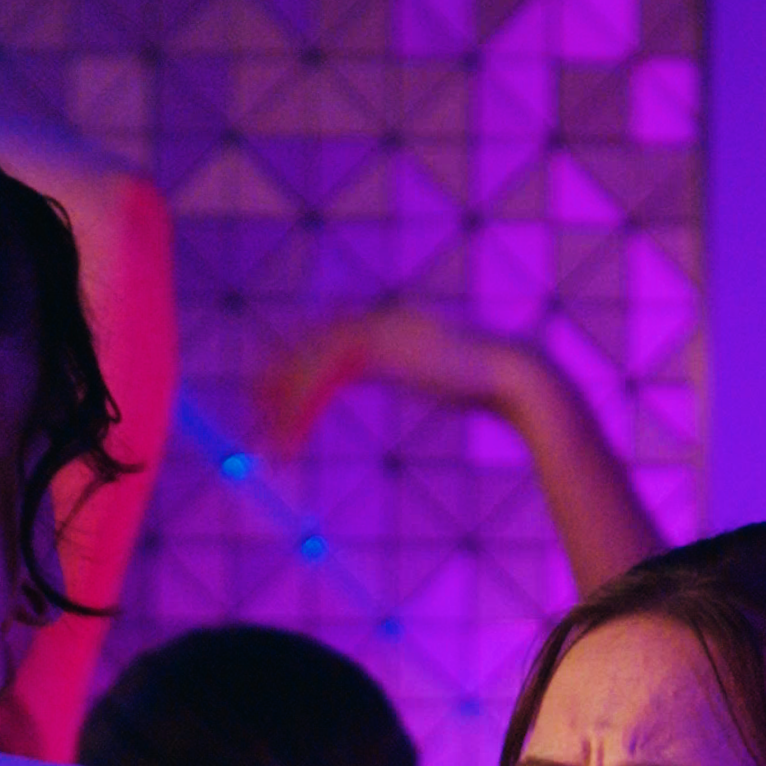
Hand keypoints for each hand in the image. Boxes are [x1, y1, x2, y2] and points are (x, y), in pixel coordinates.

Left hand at [256, 309, 549, 453]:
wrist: (513, 378)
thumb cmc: (486, 385)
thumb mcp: (441, 373)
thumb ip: (417, 367)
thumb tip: (420, 374)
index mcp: (390, 322)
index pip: (331, 338)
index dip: (298, 364)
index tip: (274, 393)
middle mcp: (380, 320)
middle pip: (313, 346)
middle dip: (278, 380)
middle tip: (252, 412)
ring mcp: (380, 332)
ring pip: (313, 365)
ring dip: (285, 406)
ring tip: (268, 446)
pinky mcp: (381, 354)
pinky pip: (325, 381)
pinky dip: (303, 411)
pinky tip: (290, 439)